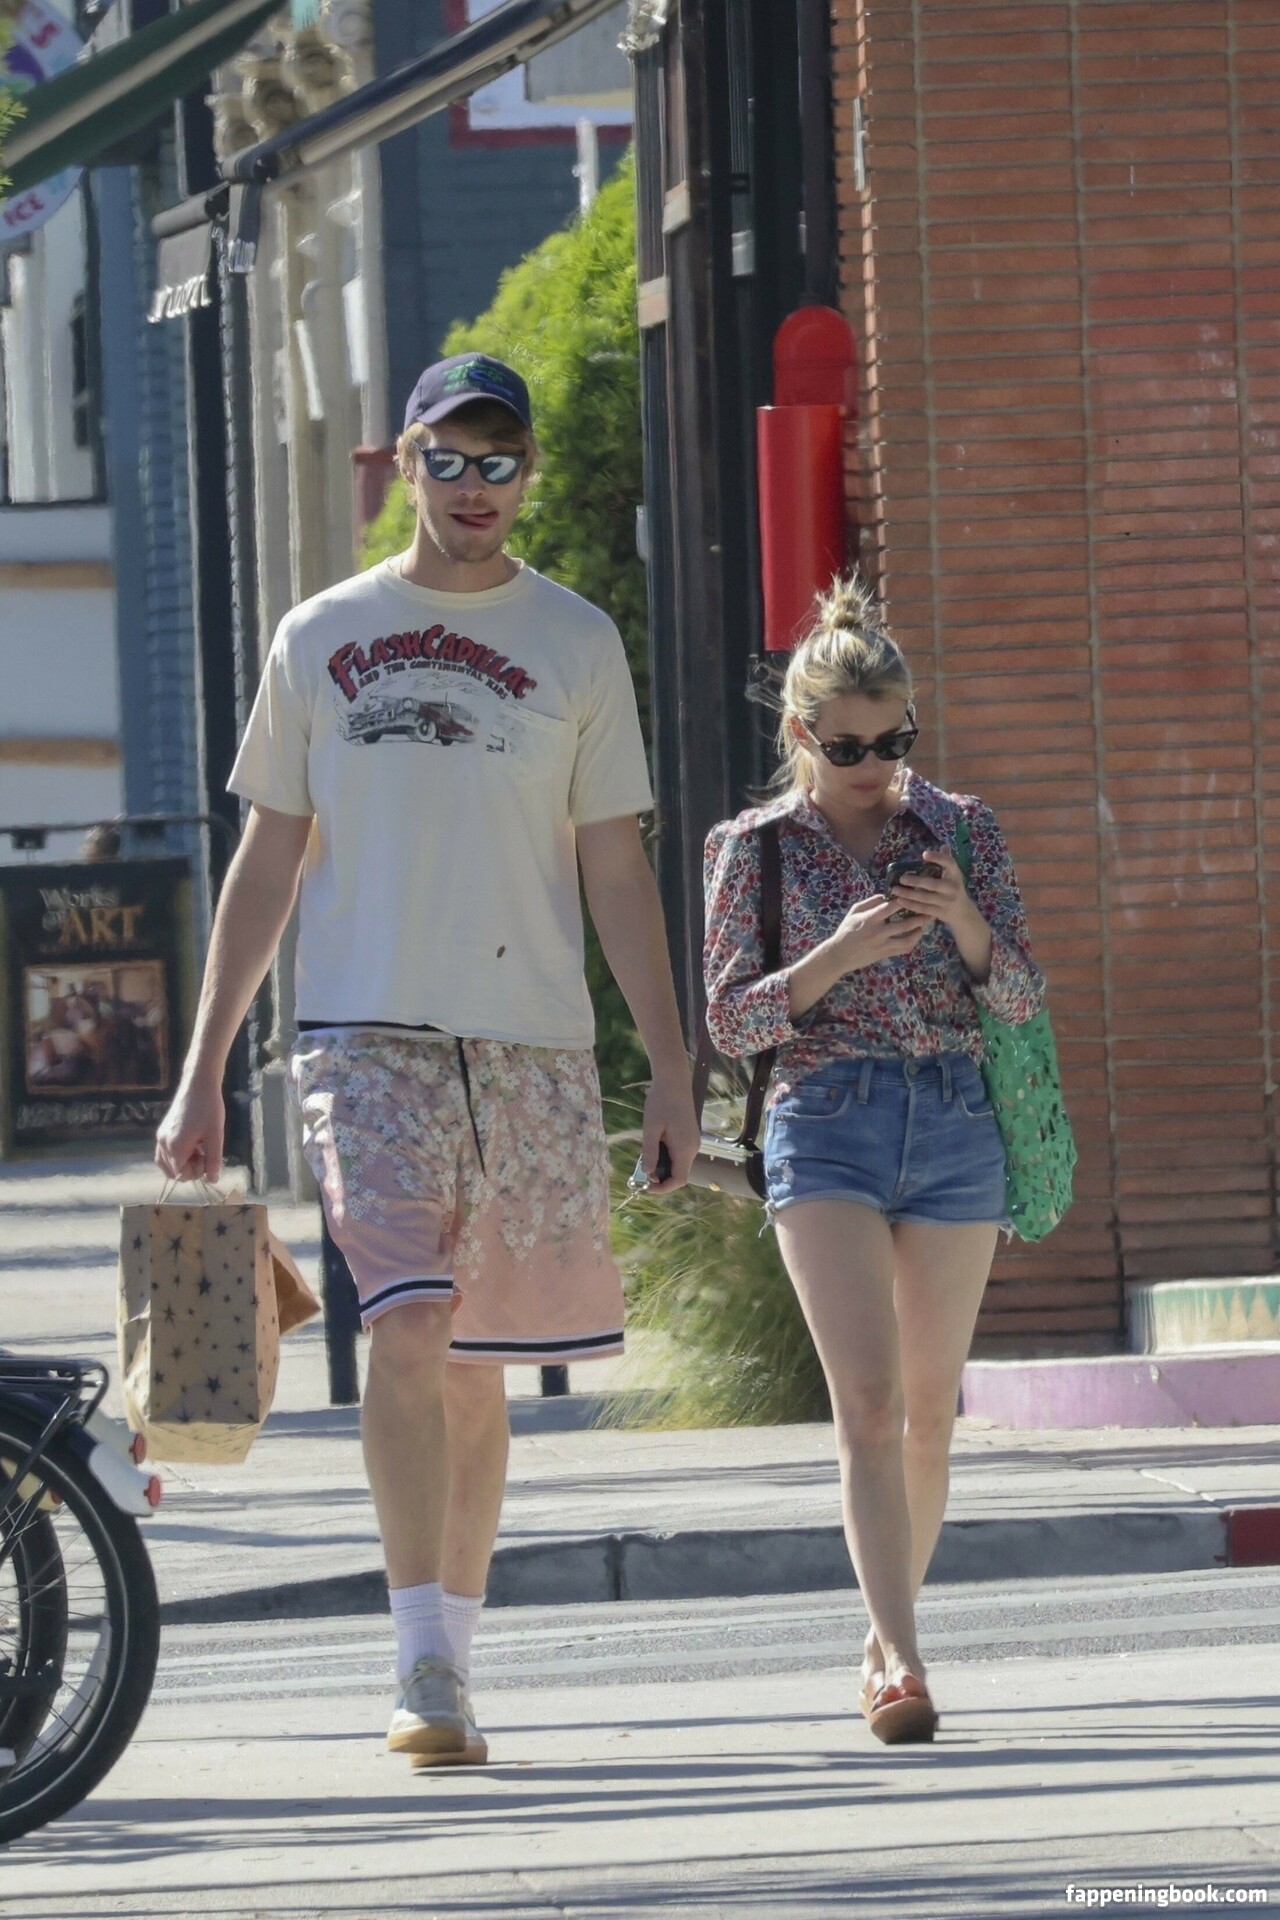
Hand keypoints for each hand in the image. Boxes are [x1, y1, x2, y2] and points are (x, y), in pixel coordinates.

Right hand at [155, 1075, 224, 1183]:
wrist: (198, 1085)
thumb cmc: (209, 1109)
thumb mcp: (216, 1136)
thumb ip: (213, 1160)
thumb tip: (213, 1180)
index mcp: (175, 1147)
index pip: (182, 1174)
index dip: (197, 1172)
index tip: (208, 1158)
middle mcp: (163, 1144)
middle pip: (173, 1172)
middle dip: (190, 1168)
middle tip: (204, 1153)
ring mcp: (160, 1137)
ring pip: (166, 1164)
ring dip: (182, 1163)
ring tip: (199, 1150)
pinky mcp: (161, 1131)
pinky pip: (164, 1153)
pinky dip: (175, 1156)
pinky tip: (191, 1145)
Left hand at [639, 1071, 700, 1194]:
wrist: (674, 1081)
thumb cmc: (660, 1102)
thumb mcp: (651, 1129)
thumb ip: (650, 1152)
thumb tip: (648, 1174)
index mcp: (685, 1149)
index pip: (679, 1180)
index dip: (664, 1189)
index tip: (647, 1187)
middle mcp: (693, 1148)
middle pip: (679, 1173)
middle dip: (661, 1178)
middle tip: (642, 1171)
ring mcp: (693, 1142)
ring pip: (679, 1164)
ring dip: (663, 1166)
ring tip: (646, 1157)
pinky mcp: (689, 1136)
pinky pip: (679, 1154)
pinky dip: (667, 1157)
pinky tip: (655, 1146)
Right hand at [832, 893, 928, 971]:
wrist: (839, 955)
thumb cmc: (846, 930)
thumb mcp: (854, 912)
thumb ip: (870, 902)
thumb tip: (887, 896)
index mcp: (870, 919)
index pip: (892, 907)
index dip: (905, 900)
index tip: (914, 894)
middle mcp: (879, 932)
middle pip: (905, 923)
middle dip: (919, 916)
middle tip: (929, 909)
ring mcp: (883, 944)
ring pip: (907, 938)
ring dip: (919, 930)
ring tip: (925, 923)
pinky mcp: (885, 954)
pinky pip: (904, 948)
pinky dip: (913, 941)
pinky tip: (916, 935)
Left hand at [888, 846, 975, 933]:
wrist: (963, 912)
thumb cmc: (954, 887)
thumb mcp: (954, 874)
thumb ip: (947, 860)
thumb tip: (944, 845)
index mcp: (955, 874)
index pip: (949, 863)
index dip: (938, 858)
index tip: (924, 854)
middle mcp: (953, 887)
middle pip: (933, 884)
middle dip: (916, 881)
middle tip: (901, 878)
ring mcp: (947, 901)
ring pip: (925, 898)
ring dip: (909, 894)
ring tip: (895, 889)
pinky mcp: (941, 913)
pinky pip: (923, 909)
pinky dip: (911, 905)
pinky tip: (900, 900)